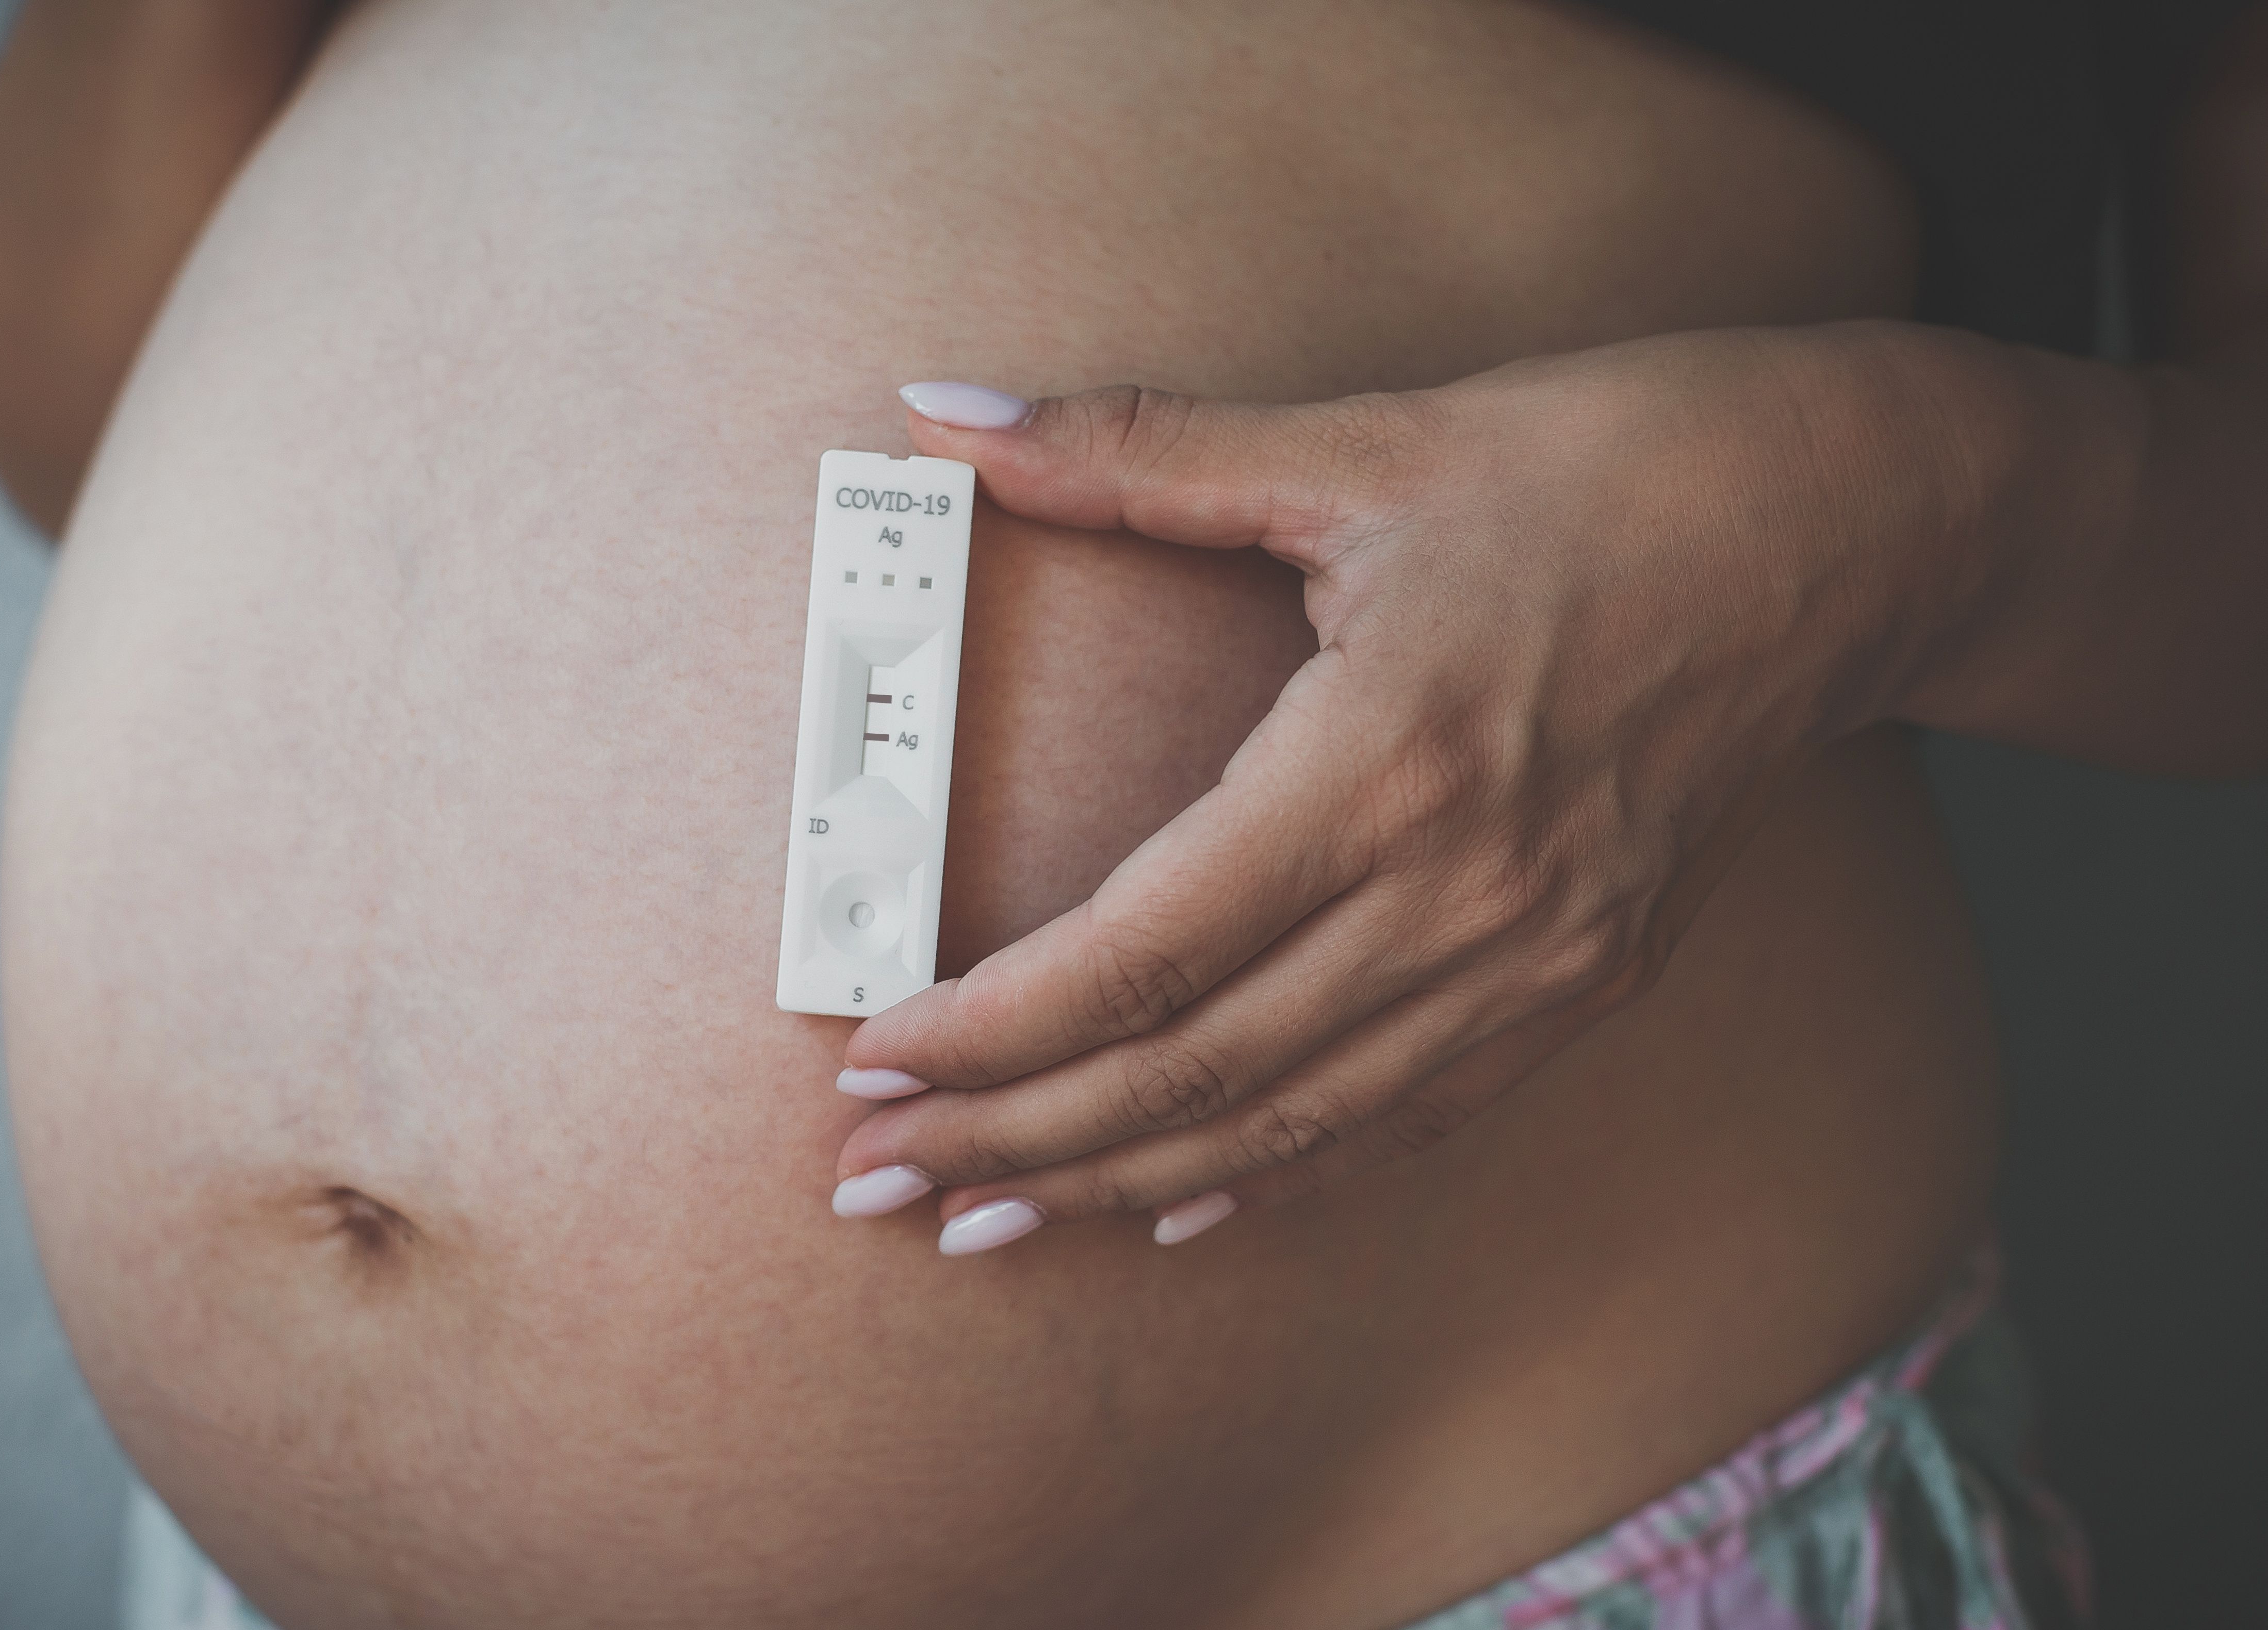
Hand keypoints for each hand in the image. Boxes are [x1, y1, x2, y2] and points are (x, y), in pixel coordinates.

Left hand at [828, 324, 1972, 1253]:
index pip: (1137, 951)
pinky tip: (1186, 1208)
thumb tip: (950, 414)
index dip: (989, 1029)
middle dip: (1013, 1139)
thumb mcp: (1369, 442)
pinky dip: (1282, 1177)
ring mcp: (1531, 960)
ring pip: (1287, 1125)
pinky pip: (1403, 1121)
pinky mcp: (1583, 983)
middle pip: (1190, 1072)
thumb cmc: (1613, 468)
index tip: (873, 1063)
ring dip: (1120, 1183)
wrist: (1849, 529)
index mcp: (1381, 762)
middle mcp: (1456, 895)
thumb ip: (1141, 450)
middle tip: (874, 1182)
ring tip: (987, 1221)